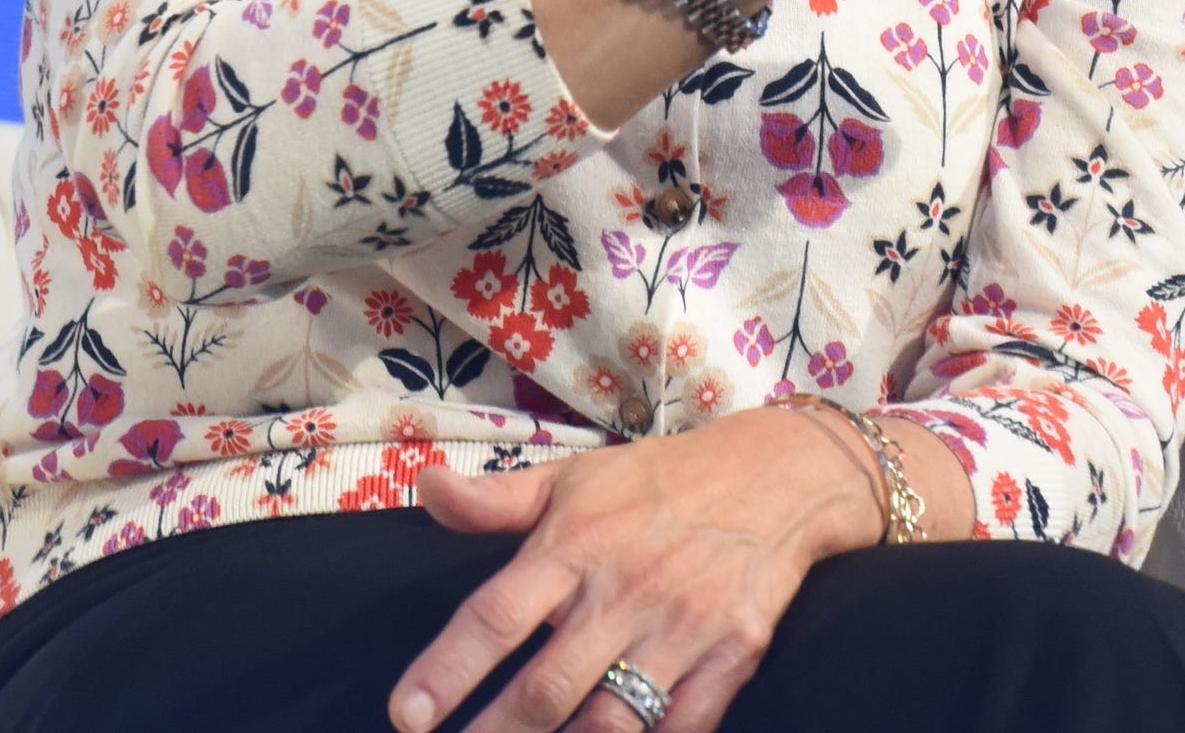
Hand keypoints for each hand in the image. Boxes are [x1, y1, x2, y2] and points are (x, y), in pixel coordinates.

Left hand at [390, 408, 875, 732]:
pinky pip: (683, 728)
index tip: (406, 716)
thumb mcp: (573, 477)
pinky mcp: (733, 656)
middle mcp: (624, 591)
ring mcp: (682, 629)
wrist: (778, 477)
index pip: (495, 617)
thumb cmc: (657, 483)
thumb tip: (427, 489)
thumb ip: (496, 498)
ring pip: (612, 722)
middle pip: (548, 689)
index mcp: (574, 545)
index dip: (446, 671)